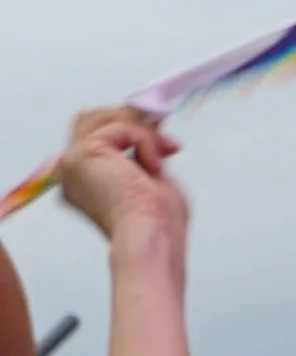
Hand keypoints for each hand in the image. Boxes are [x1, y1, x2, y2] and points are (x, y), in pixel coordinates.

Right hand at [57, 106, 183, 252]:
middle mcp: (71, 172)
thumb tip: (152, 123)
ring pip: (102, 117)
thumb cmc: (158, 222)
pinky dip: (144, 142)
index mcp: (84, 180)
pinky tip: (152, 168)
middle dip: (130, 120)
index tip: (160, 131)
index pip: (95, 134)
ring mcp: (71, 163)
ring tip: (158, 157)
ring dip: (140, 131)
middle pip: (91, 118)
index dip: (127, 126)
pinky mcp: (81, 156)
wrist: (152, 238)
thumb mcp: (151, 174)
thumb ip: (143, 148)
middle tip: (162, 134)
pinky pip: (119, 128)